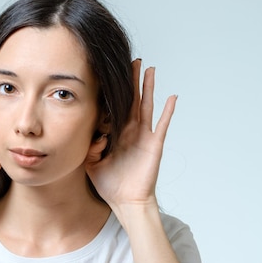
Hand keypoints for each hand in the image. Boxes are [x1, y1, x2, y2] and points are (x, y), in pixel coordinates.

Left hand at [85, 59, 176, 211]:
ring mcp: (144, 137)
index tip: (110, 74)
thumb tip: (92, 134)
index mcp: (117, 134)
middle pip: (132, 101)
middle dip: (132, 81)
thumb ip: (89, 147)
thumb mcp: (91, 163)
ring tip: (149, 69)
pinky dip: (167, 111)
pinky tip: (172, 97)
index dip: (114, 93)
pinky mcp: (154, 145)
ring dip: (148, 88)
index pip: (115, 109)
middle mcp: (131, 132)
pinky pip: (162, 125)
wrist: (126, 201)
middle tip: (132, 61)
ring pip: (146, 106)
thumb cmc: (110, 184)